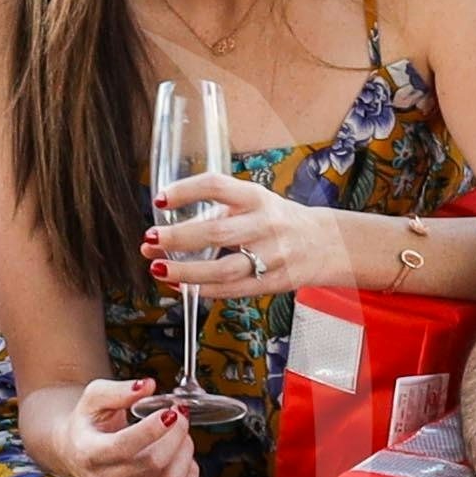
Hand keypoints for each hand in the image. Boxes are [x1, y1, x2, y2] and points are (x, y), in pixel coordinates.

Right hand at [21, 373, 204, 476]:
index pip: (125, 447)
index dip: (153, 429)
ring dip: (186, 452)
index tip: (169, 411)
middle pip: (154, 464)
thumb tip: (147, 386)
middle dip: (176, 434)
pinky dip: (191, 473)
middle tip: (179, 415)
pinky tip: (181, 456)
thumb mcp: (94, 398)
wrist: (80, 451)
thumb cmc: (90, 423)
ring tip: (181, 434)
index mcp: (89, 453)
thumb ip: (119, 390)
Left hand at [143, 169, 339, 307]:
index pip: (217, 186)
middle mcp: (264, 224)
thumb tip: (166, 228)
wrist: (325, 243)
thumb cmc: (278, 220)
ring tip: (158, 269)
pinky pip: (233, 290)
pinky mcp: (273, 282)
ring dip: (186, 271)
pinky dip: (204, 290)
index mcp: (256, 197)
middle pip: (217, 231)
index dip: (186, 191)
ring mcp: (271, 256)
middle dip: (178, 237)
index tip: (160, 200)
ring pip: (223, 269)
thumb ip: (218, 212)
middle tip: (149, 239)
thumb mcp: (254, 202)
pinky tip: (183, 286)